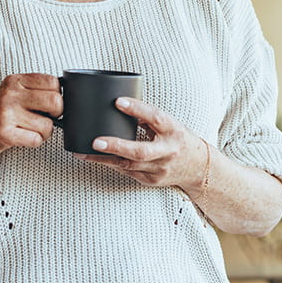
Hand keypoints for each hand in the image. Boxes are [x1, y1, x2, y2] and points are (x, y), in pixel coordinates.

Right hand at [0, 73, 62, 157]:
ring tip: (30, 131)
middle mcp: (10, 94)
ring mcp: (6, 113)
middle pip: (56, 101)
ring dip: (44, 133)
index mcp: (15, 81)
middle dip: (57, 114)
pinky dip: (34, 142)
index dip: (58, 95)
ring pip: (48, 125)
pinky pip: (36, 139)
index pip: (53, 81)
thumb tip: (65, 95)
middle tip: (46, 119)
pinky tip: (23, 138)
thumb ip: (33, 90)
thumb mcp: (11, 93)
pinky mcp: (4, 132)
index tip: (49, 104)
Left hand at [74, 96, 208, 193]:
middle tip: (96, 141)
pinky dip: (111, 164)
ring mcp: (160, 169)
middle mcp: (168, 151)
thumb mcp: (169, 124)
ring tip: (84, 152)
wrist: (198, 167)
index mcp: (173, 131)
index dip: (137, 109)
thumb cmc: (179, 140)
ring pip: (129, 165)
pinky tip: (96, 158)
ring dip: (104, 159)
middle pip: (140, 151)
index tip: (118, 102)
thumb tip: (120, 105)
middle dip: (117, 146)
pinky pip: (128, 172)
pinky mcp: (151, 180)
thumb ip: (148, 118)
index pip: (155, 118)